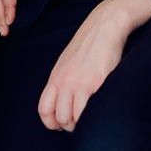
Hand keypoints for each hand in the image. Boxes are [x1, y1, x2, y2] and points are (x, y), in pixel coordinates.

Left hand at [37, 0, 150, 131]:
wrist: (106, 25)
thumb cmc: (90, 44)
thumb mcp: (68, 62)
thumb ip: (63, 80)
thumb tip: (65, 101)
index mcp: (55, 77)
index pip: (44, 110)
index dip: (51, 123)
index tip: (61, 125)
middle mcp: (65, 82)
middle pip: (60, 117)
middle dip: (69, 125)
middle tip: (80, 123)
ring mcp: (81, 83)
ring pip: (73, 117)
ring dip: (81, 123)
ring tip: (90, 119)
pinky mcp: (98, 82)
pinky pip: (89, 109)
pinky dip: (92, 116)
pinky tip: (98, 110)